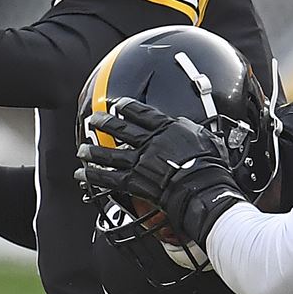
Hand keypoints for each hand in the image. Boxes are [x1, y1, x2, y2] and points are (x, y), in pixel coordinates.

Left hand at [76, 98, 246, 245]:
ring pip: (111, 154)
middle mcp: (150, 143)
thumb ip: (190, 130)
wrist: (203, 189)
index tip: (117, 104)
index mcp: (167, 129)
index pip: (142, 113)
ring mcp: (141, 162)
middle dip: (104, 123)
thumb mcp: (206, 138)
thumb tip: (185, 124)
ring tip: (81, 150)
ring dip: (93, 152)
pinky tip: (83, 174)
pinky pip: (110, 179)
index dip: (127, 107)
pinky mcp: (135, 182)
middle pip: (122, 130)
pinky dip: (94, 176)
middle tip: (93, 119)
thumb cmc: (210, 167)